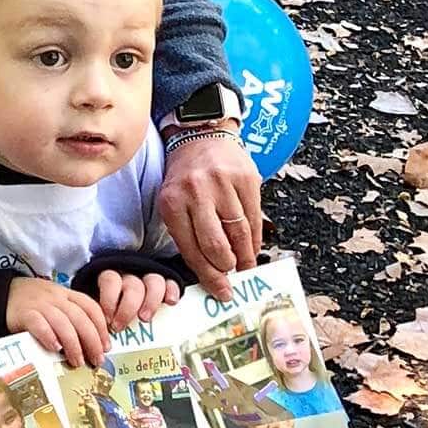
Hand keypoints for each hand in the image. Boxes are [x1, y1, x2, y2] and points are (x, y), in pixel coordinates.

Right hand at [5, 275, 110, 364]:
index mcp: (66, 294)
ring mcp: (40, 304)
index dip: (101, 328)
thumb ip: (71, 318)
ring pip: (63, 323)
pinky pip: (39, 324)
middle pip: (80, 318)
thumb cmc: (32, 304)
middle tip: (96, 360)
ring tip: (77, 361)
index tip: (106, 347)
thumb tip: (92, 345)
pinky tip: (55, 348)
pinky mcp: (24, 313)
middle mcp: (56, 297)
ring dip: (73, 344)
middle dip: (92, 341)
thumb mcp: (55, 304)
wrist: (1, 294)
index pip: (91, 308)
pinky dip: (49, 336)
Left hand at [94, 269, 181, 330]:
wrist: (125, 302)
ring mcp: (149, 278)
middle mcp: (131, 275)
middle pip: (132, 285)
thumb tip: (96, 335)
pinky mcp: (166, 284)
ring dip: (150, 302)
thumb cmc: (112, 312)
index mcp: (112, 278)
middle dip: (127, 308)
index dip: (109, 300)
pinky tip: (170, 303)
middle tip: (120, 327)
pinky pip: (171, 283)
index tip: (108, 319)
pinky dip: (172, 292)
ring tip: (144, 319)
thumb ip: (99, 317)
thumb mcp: (100, 311)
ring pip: (154, 282)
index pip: (110, 280)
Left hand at [158, 127, 262, 296]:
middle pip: (215, 246)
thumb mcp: (173, 201)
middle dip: (226, 271)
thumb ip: (187, 234)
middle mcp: (196, 192)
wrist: (202, 135)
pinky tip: (252, 247)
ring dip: (244, 258)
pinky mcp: (246, 178)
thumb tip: (210, 274)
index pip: (191, 250)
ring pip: (239, 234)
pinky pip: (254, 218)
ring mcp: (223, 184)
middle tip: (232, 281)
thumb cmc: (186, 176)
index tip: (220, 291)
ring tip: (245, 267)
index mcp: (172, 202)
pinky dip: (255, 239)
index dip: (208, 276)